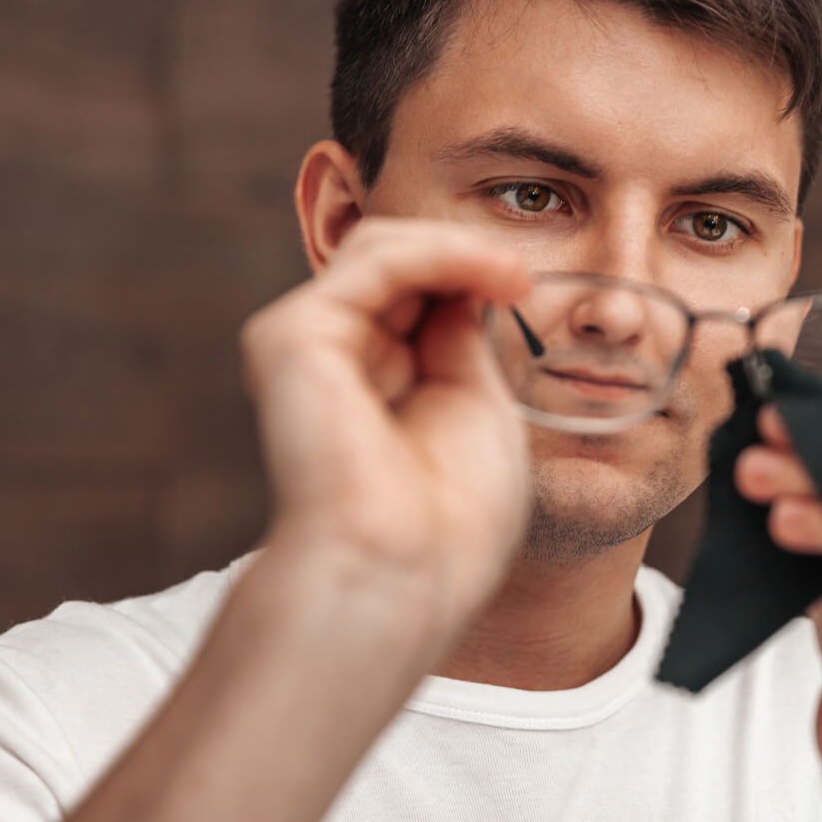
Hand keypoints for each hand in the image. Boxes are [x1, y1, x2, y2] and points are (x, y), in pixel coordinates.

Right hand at [240, 217, 532, 646]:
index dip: (472, 274)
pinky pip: (374, 262)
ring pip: (382, 248)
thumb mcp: (475, 405)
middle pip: (397, 261)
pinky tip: (489, 272)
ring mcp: (310, 345)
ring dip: (457, 248)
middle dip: (465, 255)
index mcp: (378, 378)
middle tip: (522, 278)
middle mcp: (337, 358)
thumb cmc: (451, 518)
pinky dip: (438, 252)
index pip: (419, 291)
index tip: (526, 287)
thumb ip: (461, 338)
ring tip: (512, 274)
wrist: (410, 573)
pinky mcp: (294, 338)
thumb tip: (465, 279)